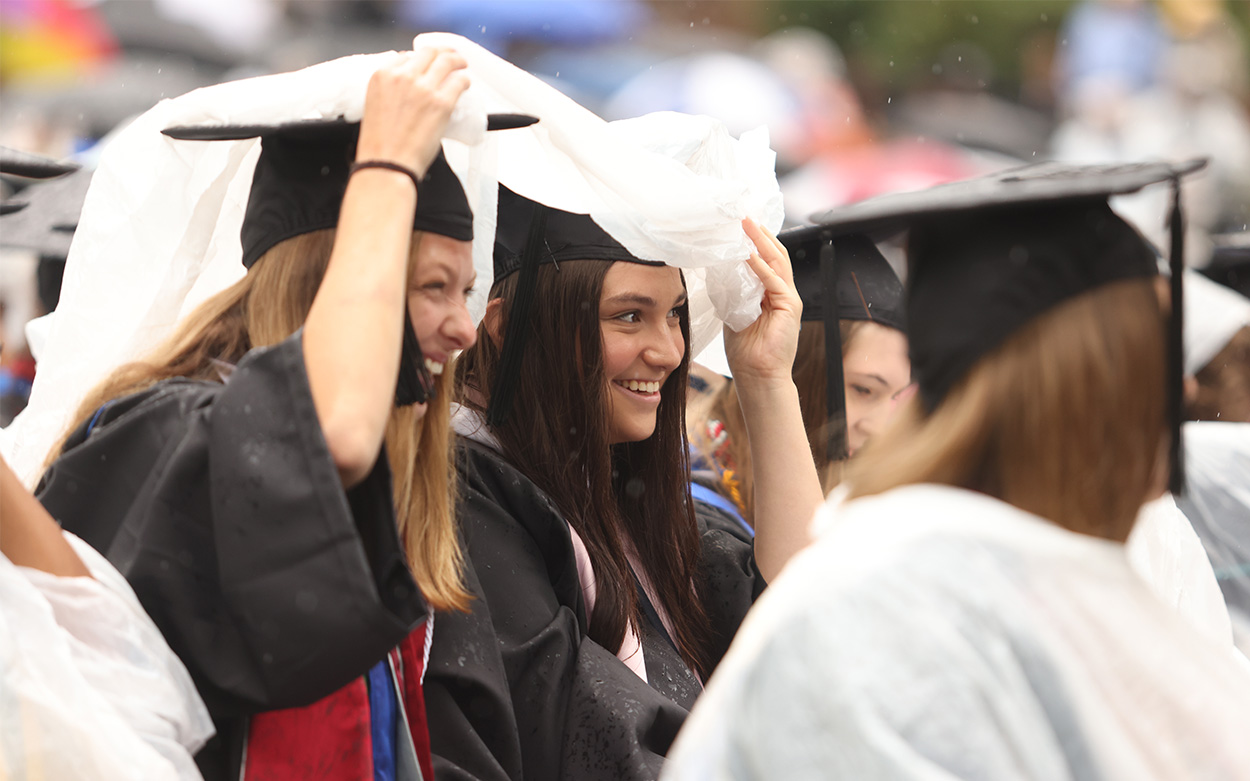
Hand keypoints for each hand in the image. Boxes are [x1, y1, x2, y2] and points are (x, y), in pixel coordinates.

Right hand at [356, 47, 469, 176]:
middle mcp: (403, 76)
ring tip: (461, 64)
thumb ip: (391, 92)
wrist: (387, 163)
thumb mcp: (374, 106)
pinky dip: (464, 80)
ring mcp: (424, 88)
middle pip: (428, 53)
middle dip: (441, 53)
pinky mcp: (442, 102)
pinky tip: (465, 83)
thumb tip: (409, 91)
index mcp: (382, 76)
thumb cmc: (380, 144)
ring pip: (446, 61)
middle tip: (449, 58)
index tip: (425, 65)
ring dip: (456, 60)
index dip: (419, 60)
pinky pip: (459, 81)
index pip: (405, 56)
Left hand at [724, 217, 802, 385]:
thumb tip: (718, 272)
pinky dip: (761, 267)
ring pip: (778, 262)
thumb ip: (732, 293)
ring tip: (747, 226)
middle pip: (774, 255)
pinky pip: (775, 281)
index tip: (737, 226)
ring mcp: (788, 299)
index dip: (753, 242)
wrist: (758, 377)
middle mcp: (782, 293)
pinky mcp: (790, 307)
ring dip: (761, 242)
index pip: (764, 260)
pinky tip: (749, 255)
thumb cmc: (745, 351)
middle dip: (759, 234)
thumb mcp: (733, 314)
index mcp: (769, 294)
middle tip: (743, 217)